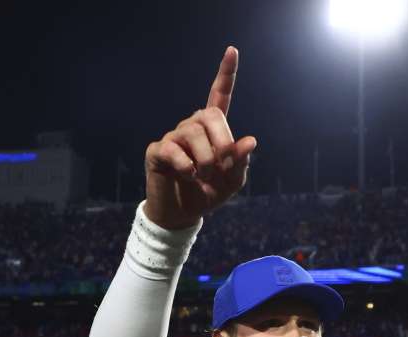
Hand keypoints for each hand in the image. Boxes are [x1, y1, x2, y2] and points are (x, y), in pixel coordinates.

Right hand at [144, 46, 257, 229]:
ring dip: (206, 159)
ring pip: (193, 133)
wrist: (183, 214)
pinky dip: (187, 167)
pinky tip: (188, 176)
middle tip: (222, 165)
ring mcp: (173, 137)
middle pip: (210, 115)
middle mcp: (192, 127)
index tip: (232, 50)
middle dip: (223, 141)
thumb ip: (241, 161)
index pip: (219, 95)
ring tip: (203, 175)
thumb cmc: (209, 193)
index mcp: (213, 130)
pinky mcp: (158, 151)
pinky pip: (174, 150)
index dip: (226, 74)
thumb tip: (250, 141)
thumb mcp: (233, 180)